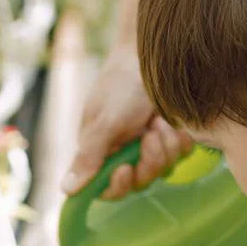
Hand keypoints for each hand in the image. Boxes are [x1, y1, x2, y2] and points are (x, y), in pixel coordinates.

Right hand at [62, 45, 191, 199]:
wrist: (151, 55)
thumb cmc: (121, 85)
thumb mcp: (104, 122)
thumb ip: (88, 157)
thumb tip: (65, 190)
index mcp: (100, 152)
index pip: (107, 189)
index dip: (117, 186)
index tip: (125, 169)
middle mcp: (124, 153)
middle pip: (140, 182)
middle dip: (148, 160)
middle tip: (150, 132)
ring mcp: (150, 146)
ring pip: (163, 169)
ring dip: (164, 145)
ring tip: (159, 119)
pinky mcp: (172, 137)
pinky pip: (181, 154)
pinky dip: (179, 139)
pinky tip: (173, 121)